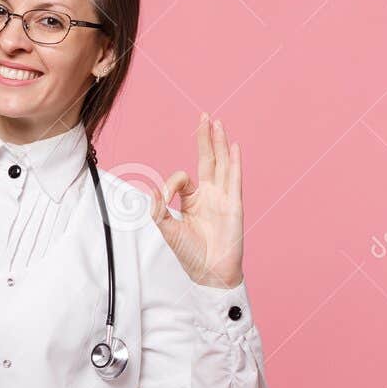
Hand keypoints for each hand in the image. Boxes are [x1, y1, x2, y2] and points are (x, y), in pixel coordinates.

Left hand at [147, 113, 244, 288]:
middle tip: (204, 116)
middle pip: (208, 159)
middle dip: (206, 138)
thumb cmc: (191, 253)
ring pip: (222, 164)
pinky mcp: (234, 204)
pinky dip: (234, 162)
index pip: (183, 177)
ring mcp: (223, 198)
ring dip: (220, 143)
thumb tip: (152, 190)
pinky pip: (234, 179)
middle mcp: (209, 195)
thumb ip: (159, 210)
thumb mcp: (168, 229)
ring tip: (218, 123)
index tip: (165, 196)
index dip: (171, 182)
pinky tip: (233, 146)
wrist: (210, 271)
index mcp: (192, 200)